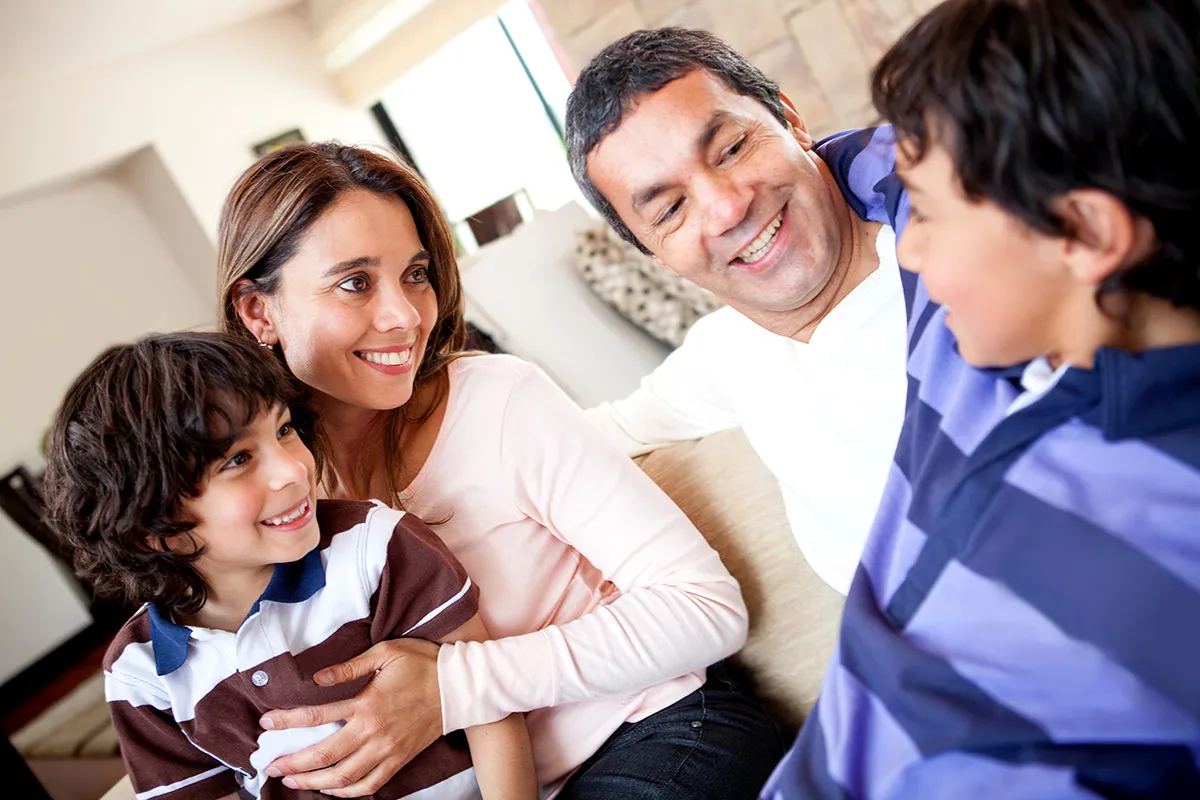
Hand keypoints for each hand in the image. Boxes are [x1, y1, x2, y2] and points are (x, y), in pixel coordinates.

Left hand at [259, 638, 442, 796]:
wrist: (459, 687)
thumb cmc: (422, 664)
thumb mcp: (386, 652)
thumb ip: (349, 666)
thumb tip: (316, 678)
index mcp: (367, 703)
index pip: (316, 716)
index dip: (286, 721)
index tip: (266, 724)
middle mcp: (374, 732)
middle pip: (324, 756)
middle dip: (292, 763)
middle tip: (270, 765)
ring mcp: (387, 750)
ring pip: (342, 778)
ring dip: (313, 782)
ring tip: (293, 780)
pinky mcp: (399, 760)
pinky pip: (369, 786)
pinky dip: (346, 793)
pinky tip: (331, 789)